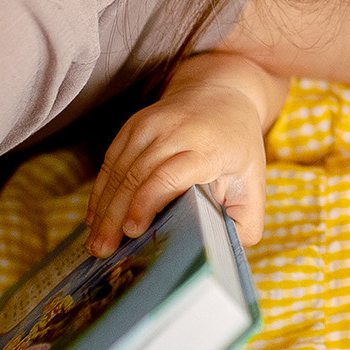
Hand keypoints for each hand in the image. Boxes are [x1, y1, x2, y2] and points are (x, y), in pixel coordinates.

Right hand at [86, 77, 270, 253]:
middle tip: (104, 250)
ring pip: (118, 169)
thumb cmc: (238, 147)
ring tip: (96, 242)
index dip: (147, 202)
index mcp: (206, 148)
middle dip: (116, 215)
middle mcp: (174, 132)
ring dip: (103, 208)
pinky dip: (101, 191)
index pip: (168, 174)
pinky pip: (110, 161)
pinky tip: (95, 217)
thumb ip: (246, 223)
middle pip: (136, 175)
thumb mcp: (254, 183)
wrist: (220, 94)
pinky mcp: (133, 126)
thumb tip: (222, 256)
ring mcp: (149, 125)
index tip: (133, 231)